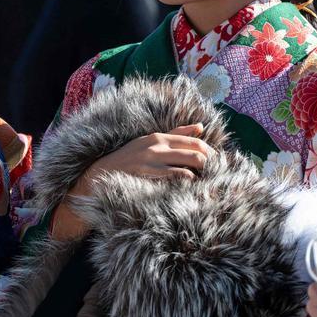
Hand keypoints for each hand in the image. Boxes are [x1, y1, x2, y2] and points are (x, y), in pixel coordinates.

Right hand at [49, 123, 212, 240]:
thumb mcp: (151, 141)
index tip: (214, 163)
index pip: (196, 141)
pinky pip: (178, 177)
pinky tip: (188, 189)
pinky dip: (187, 183)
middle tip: (212, 174)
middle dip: (209, 164)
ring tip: (202, 182)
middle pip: (198, 152)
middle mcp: (158, 146)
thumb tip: (201, 127)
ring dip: (200, 174)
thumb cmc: (129, 158)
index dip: (209, 153)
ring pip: (191, 165)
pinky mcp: (150, 175)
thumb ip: (177, 134)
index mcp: (160, 137)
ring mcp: (154, 161)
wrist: (102, 173)